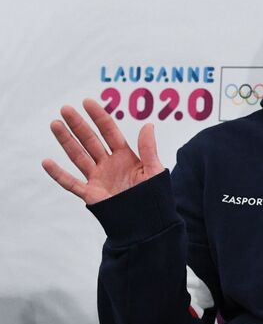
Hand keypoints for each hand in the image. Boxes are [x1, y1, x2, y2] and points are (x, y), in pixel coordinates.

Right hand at [42, 99, 163, 204]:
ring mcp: (97, 178)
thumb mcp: (154, 170)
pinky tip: (47, 161)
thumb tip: (148, 125)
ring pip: (78, 156)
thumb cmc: (154, 196)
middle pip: (90, 140)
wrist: (149, 222)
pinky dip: (58, 174)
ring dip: (66, 141)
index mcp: (125, 156)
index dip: (99, 117)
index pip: (109, 132)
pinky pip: (71, 183)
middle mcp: (108, 165)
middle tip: (65, 109)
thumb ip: (148, 149)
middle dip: (78, 125)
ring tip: (55, 124)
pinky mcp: (90, 195)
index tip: (87, 102)